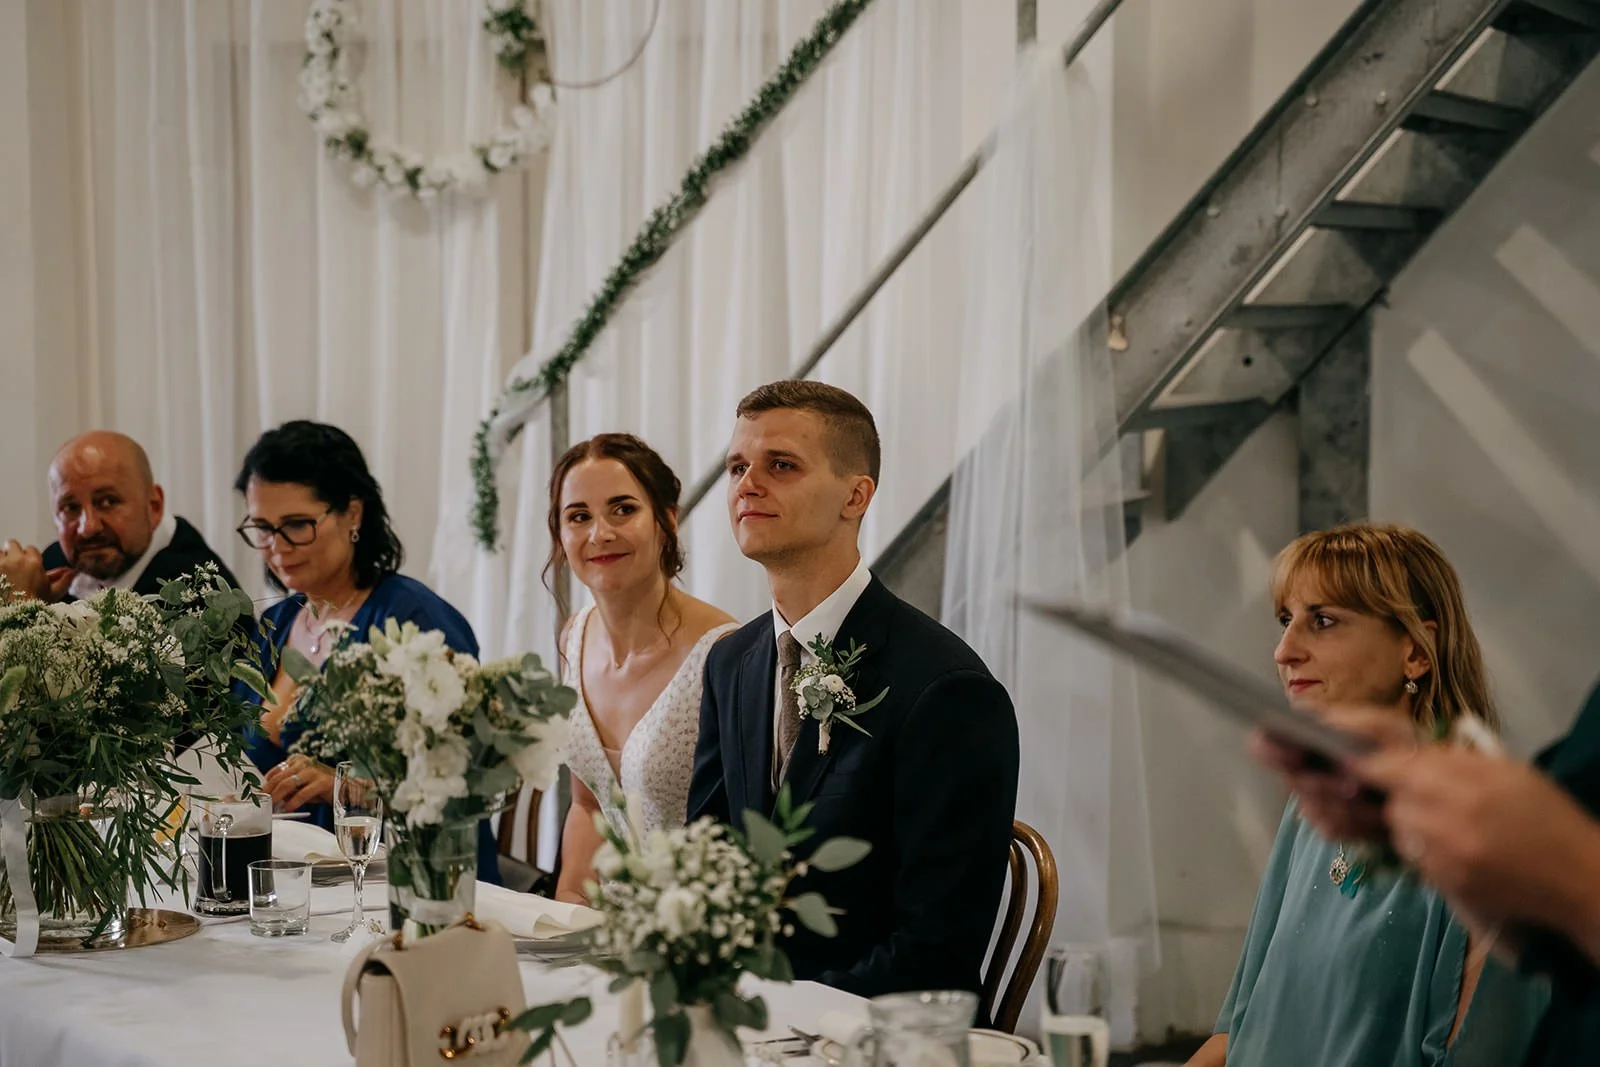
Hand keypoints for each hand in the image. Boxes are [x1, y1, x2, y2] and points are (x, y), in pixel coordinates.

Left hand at [0, 541, 69, 601]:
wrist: (15, 615)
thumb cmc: (33, 605)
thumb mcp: (53, 593)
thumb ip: (64, 580)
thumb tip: (72, 572)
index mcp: (34, 562)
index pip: (31, 548)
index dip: (30, 556)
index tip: (29, 565)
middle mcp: (16, 560)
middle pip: (12, 544)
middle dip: (14, 552)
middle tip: (15, 563)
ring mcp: (1, 564)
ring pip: (0, 552)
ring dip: (2, 558)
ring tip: (5, 569)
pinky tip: (2, 574)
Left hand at [264, 756, 334, 811]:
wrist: (344, 788)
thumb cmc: (319, 787)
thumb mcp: (300, 785)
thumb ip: (286, 788)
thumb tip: (269, 797)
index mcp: (297, 760)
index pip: (275, 771)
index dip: (265, 784)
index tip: (259, 795)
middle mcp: (304, 762)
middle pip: (279, 777)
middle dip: (268, 792)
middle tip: (262, 803)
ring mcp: (313, 771)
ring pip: (288, 783)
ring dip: (278, 796)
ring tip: (273, 806)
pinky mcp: (322, 782)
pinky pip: (303, 793)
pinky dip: (293, 802)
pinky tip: (288, 808)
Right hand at [1248, 706, 1419, 843]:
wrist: (1431, 790)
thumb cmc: (1405, 750)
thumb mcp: (1387, 727)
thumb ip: (1353, 721)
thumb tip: (1314, 719)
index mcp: (1310, 738)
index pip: (1266, 741)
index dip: (1268, 748)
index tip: (1291, 754)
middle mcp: (1305, 768)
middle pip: (1290, 780)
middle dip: (1321, 784)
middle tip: (1350, 784)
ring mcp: (1316, 799)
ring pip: (1312, 807)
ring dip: (1346, 805)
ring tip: (1373, 800)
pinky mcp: (1331, 826)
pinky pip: (1331, 828)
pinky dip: (1357, 822)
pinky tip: (1375, 816)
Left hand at [1357, 743, 1599, 940]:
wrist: (1579, 879)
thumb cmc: (1547, 817)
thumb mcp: (1508, 772)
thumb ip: (1452, 762)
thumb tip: (1402, 755)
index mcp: (1463, 789)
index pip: (1392, 771)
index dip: (1371, 766)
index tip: (1357, 762)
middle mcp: (1447, 825)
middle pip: (1394, 805)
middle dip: (1400, 797)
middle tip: (1426, 797)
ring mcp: (1444, 861)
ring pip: (1401, 834)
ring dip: (1411, 825)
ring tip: (1443, 823)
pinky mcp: (1447, 887)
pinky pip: (1416, 861)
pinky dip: (1424, 851)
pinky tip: (1452, 847)